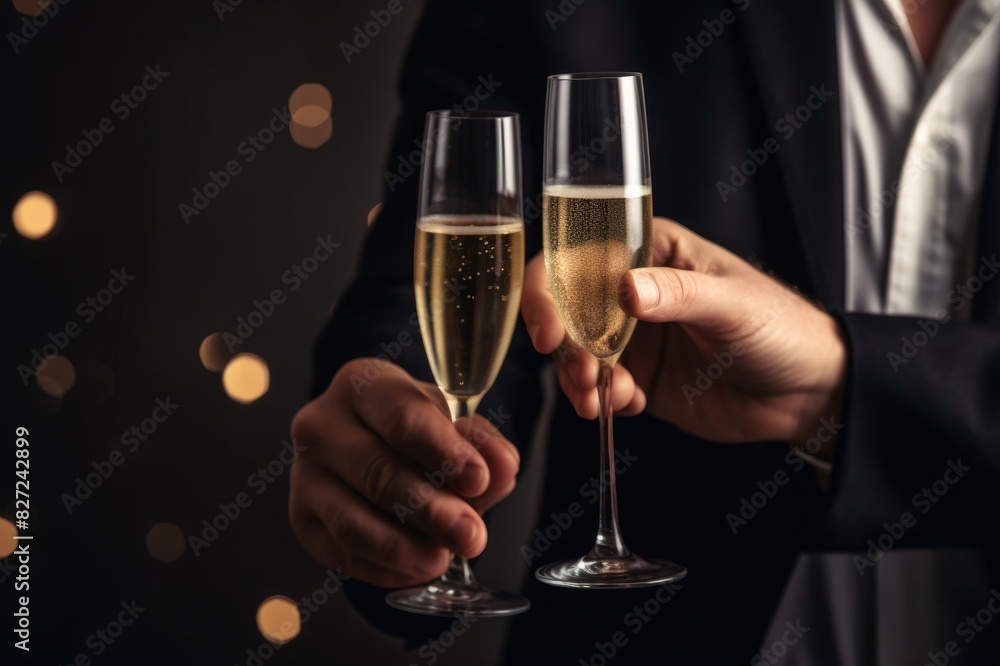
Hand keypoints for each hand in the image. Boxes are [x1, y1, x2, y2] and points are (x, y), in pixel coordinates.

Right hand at [288, 359, 520, 587]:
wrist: (376, 442)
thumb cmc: (418, 429)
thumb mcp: (455, 424)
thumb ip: (482, 443)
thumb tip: (501, 465)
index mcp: (363, 384)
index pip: (402, 417)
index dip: (443, 452)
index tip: (478, 479)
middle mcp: (322, 424)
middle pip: (378, 472)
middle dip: (431, 510)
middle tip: (470, 535)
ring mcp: (306, 473)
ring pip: (352, 520)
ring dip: (403, 547)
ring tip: (441, 558)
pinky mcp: (302, 518)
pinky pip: (342, 552)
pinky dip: (383, 567)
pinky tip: (417, 567)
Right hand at [522, 216, 845, 449]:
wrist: (808, 392)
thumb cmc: (781, 326)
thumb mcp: (733, 304)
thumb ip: (679, 293)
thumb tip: (625, 288)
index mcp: (651, 249)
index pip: (580, 256)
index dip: (552, 290)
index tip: (551, 331)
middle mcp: (632, 289)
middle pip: (566, 308)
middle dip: (564, 346)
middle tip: (582, 376)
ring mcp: (632, 335)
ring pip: (576, 351)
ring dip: (577, 378)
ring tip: (600, 400)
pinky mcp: (638, 376)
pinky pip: (598, 386)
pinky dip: (600, 399)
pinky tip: (630, 404)